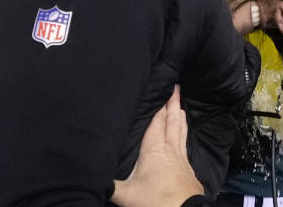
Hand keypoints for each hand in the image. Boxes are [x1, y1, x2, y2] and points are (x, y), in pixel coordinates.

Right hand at [111, 86, 203, 206]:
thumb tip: (93, 177)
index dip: (159, 107)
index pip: (157, 123)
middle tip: (177, 88)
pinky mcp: (189, 172)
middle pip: (172, 123)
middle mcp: (170, 151)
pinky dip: (184, 137)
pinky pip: (186, 147)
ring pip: (181, 133)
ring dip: (180, 119)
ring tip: (181, 108)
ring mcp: (182, 160)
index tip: (164, 90)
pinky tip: (184, 140)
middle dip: (172, 105)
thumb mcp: (126, 194)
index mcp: (154, 150)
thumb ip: (109, 184)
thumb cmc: (155, 201)